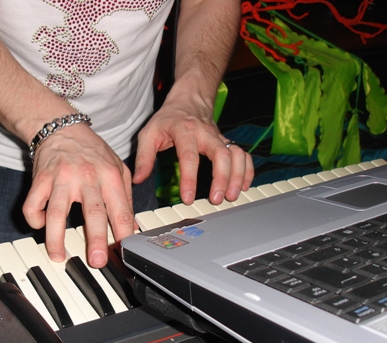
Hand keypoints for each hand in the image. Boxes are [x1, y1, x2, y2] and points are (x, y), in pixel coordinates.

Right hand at [22, 124, 134, 267]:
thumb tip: (132, 227)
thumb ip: (125, 197)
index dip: (124, 231)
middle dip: (96, 239)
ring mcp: (62, 179)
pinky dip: (35, 219)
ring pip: (57, 212)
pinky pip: (33, 204)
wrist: (62, 128)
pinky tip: (41, 226)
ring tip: (57, 256)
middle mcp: (87, 178)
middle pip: (93, 212)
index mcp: (110, 176)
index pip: (121, 209)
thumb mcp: (118, 167)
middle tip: (97, 261)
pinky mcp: (41, 179)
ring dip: (55, 238)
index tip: (125, 250)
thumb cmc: (92, 151)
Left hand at [134, 97, 253, 204]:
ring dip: (237, 176)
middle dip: (222, 178)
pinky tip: (244, 186)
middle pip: (221, 154)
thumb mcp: (149, 133)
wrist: (189, 100)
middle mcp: (206, 134)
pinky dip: (247, 170)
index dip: (189, 179)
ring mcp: (220, 138)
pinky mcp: (228, 143)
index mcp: (185, 131)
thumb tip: (139, 180)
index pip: (189, 156)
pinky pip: (244, 155)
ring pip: (236, 155)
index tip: (188, 198)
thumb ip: (144, 157)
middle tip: (217, 199)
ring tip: (232, 196)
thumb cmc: (168, 119)